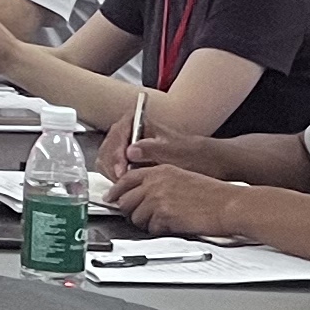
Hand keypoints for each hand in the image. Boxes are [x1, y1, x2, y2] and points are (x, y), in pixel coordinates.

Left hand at [106, 160, 240, 237]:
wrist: (229, 204)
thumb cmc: (213, 194)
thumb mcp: (182, 177)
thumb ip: (160, 183)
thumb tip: (142, 195)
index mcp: (160, 171)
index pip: (126, 179)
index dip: (116, 191)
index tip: (111, 198)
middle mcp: (156, 182)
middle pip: (126, 200)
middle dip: (130, 211)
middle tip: (139, 217)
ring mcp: (158, 198)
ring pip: (135, 217)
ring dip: (146, 223)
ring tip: (162, 222)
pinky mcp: (164, 215)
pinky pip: (150, 228)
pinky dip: (159, 230)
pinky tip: (172, 226)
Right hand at [119, 125, 242, 180]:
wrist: (202, 162)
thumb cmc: (191, 153)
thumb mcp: (175, 150)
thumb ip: (153, 149)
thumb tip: (131, 151)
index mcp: (136, 120)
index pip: (117, 136)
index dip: (116, 154)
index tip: (122, 171)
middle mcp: (127, 131)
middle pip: (108, 148)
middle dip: (112, 166)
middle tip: (121, 183)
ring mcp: (125, 145)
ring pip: (107, 159)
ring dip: (112, 174)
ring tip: (124, 188)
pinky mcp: (126, 160)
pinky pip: (112, 168)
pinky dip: (116, 179)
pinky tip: (126, 188)